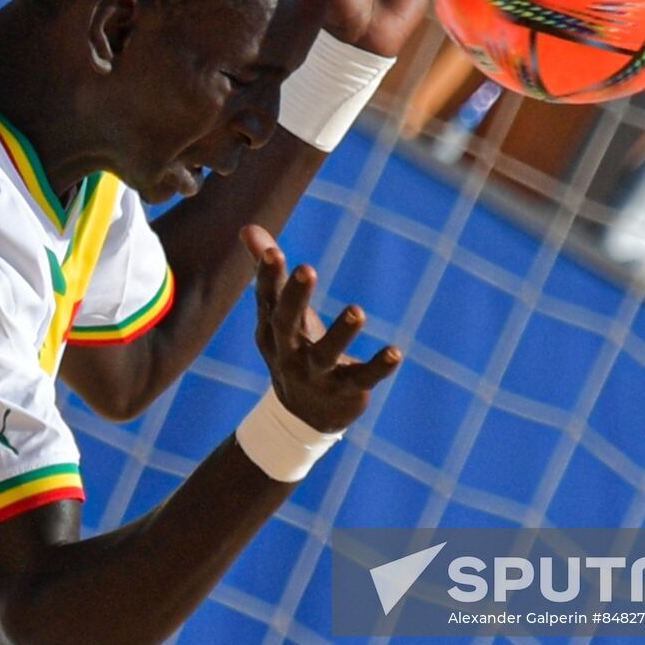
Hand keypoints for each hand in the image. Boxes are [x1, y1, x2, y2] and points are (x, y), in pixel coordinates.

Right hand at [241, 225, 400, 432]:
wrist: (302, 416)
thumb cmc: (292, 348)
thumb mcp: (278, 314)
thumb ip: (269, 272)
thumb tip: (248, 228)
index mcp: (272, 329)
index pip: (267, 299)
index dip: (268, 276)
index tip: (274, 251)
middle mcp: (289, 352)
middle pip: (286, 324)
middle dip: (295, 297)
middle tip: (306, 268)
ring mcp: (316, 375)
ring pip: (325, 355)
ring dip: (341, 333)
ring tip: (357, 311)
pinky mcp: (345, 391)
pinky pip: (362, 379)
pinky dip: (378, 367)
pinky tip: (396, 352)